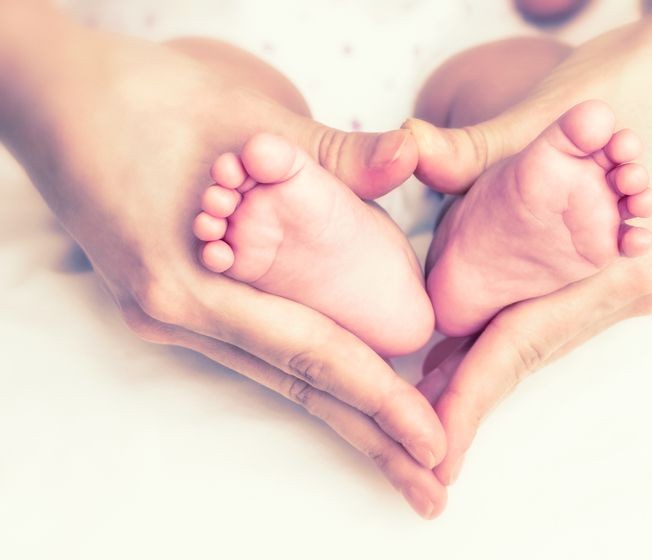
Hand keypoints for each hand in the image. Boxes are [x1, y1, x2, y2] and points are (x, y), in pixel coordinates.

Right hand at [1, 9, 444, 517]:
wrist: (61, 96)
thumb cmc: (149, 98)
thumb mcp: (248, 119)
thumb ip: (335, 153)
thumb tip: (412, 158)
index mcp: (190, 282)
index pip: (306, 353)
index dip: (376, 400)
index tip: (431, 444)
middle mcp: (176, 314)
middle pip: (295, 385)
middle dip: (370, 438)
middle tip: (433, 489)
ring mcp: (170, 313)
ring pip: (276, 372)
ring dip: (344, 413)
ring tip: (401, 454)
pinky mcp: (173, 299)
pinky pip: (251, 346)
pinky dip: (305, 370)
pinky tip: (343, 392)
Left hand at [408, 0, 651, 484]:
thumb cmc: (639, 78)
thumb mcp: (552, 110)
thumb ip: (474, 146)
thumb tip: (408, 151)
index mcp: (622, 266)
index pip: (525, 343)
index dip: (474, 396)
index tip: (438, 445)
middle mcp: (630, 286)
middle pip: (533, 349)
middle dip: (472, 391)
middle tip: (416, 435)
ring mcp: (630, 277)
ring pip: (543, 332)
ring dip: (488, 360)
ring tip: (432, 395)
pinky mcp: (623, 261)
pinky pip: (557, 307)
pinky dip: (512, 324)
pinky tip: (476, 336)